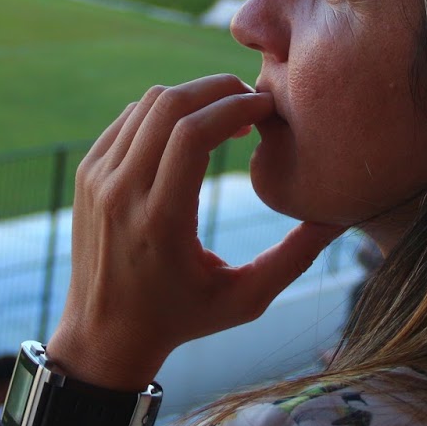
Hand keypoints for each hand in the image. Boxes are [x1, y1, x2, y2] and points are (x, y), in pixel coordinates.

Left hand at [47, 74, 342, 389]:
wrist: (104, 335)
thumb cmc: (183, 319)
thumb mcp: (245, 299)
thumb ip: (293, 258)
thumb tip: (339, 218)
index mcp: (160, 220)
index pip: (192, 132)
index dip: (236, 106)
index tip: (267, 108)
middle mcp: (122, 193)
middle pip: (169, 105)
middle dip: (218, 90)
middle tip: (253, 103)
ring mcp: (97, 180)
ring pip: (147, 105)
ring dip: (193, 98)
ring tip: (228, 118)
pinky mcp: (87, 174)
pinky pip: (128, 120)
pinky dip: (164, 112)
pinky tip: (192, 130)